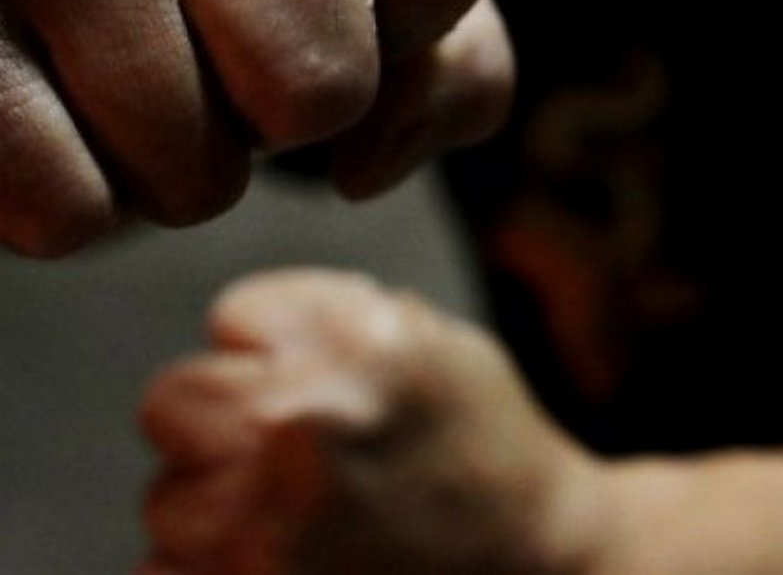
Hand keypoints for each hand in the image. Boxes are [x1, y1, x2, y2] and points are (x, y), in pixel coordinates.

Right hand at [0, 0, 511, 255]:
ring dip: (187, 163)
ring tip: (152, 70)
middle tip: (233, 49)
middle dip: (293, 110)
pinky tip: (73, 107)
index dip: (405, 31)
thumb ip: (460, 77)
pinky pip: (69, 208)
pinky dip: (87, 205)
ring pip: (194, 158)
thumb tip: (360, 165)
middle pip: (322, 79)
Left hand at [138, 268, 604, 574]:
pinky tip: (281, 555)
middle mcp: (301, 433)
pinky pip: (164, 570)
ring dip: (215, 500)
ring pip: (167, 498)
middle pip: (173, 403)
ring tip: (296, 511)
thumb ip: (339, 315)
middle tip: (280, 442)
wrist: (536, 561)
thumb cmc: (488, 444)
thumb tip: (252, 327)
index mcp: (357, 351)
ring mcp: (268, 534)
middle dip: (219, 415)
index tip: (300, 366)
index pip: (235, 316)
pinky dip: (209, 566)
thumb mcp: (438, 341)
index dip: (266, 340)